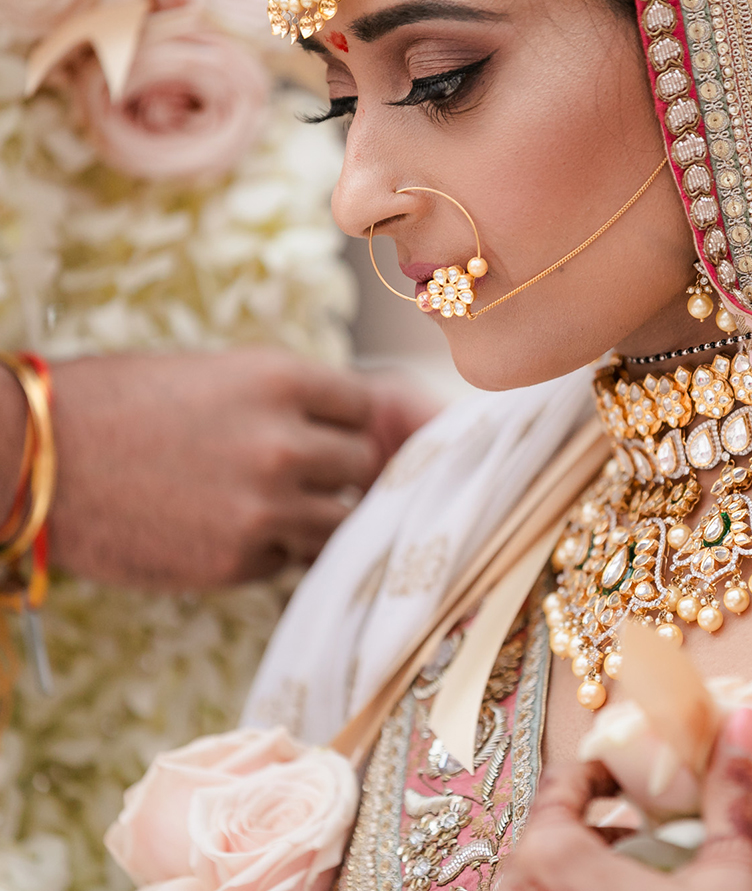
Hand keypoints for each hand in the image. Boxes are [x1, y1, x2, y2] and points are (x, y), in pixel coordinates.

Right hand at [35, 349, 439, 587]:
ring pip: (340, 520)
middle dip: (331, 469)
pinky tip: (218, 527)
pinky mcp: (238, 560)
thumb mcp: (215, 375)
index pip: (364, 406)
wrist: (30, 462)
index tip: (316, 428)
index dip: (341, 420)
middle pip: (363, 464)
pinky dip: (270, 549)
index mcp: (280, 379)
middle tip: (281, 469)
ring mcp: (265, 507)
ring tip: (254, 501)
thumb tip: (367, 421)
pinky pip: (290, 559)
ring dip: (310, 515)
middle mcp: (284, 442)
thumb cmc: (116, 407)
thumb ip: (292, 398)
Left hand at [501, 709, 751, 890]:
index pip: (558, 787)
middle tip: (643, 828)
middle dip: (594, 825)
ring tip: (639, 871)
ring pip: (543, 879)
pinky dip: (576, 890)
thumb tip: (744, 723)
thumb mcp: (730, 870)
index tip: (632, 775)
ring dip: (585, 866)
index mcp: (553, 859)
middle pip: (546, 838)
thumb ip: (731, 794)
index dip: (600, 772)